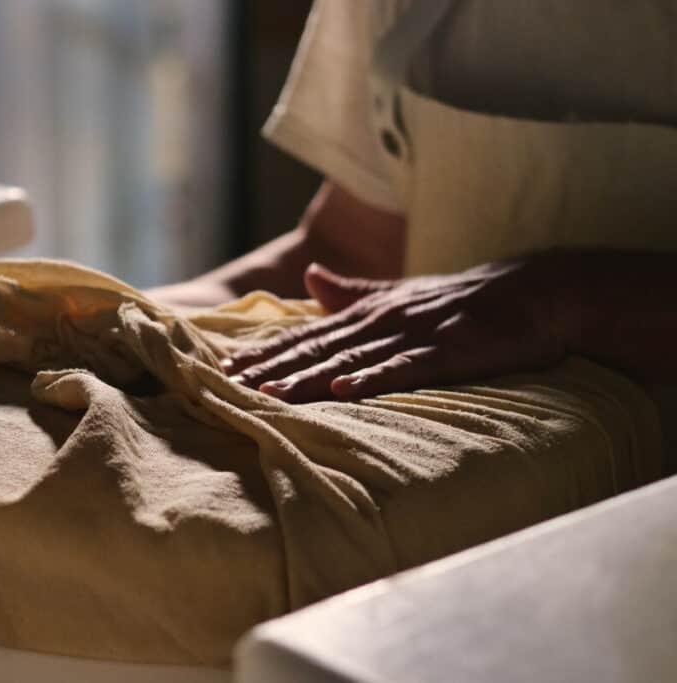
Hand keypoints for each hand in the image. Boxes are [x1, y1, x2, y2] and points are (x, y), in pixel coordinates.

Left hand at [223, 257, 570, 401]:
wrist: (531, 291)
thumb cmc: (460, 300)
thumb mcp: (401, 293)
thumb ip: (354, 290)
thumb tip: (311, 277)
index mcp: (368, 311)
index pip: (307, 335)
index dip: (266, 351)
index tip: (225, 368)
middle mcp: (381, 320)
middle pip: (316, 347)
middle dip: (270, 367)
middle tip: (227, 385)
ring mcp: (413, 334)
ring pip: (348, 359)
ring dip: (306, 376)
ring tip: (267, 392)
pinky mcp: (446, 351)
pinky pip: (403, 368)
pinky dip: (371, 379)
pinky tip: (341, 391)